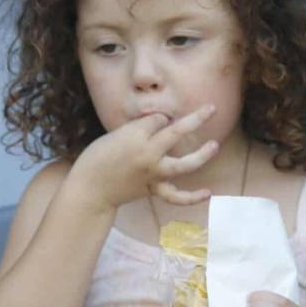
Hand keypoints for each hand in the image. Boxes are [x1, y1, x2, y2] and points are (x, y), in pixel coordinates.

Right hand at [69, 104, 219, 209]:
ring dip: (201, 155)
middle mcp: (148, 154)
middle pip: (176, 133)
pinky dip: (192, 197)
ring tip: (215, 145)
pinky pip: (175, 196)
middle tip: (211, 109)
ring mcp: (153, 174)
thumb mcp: (114, 135)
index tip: (157, 121)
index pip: (158, 119)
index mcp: (135, 136)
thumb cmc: (97, 158)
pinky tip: (208, 193)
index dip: (160, 118)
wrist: (90, 189)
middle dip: (196, 119)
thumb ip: (139, 128)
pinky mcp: (153, 189)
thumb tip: (160, 122)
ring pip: (183, 165)